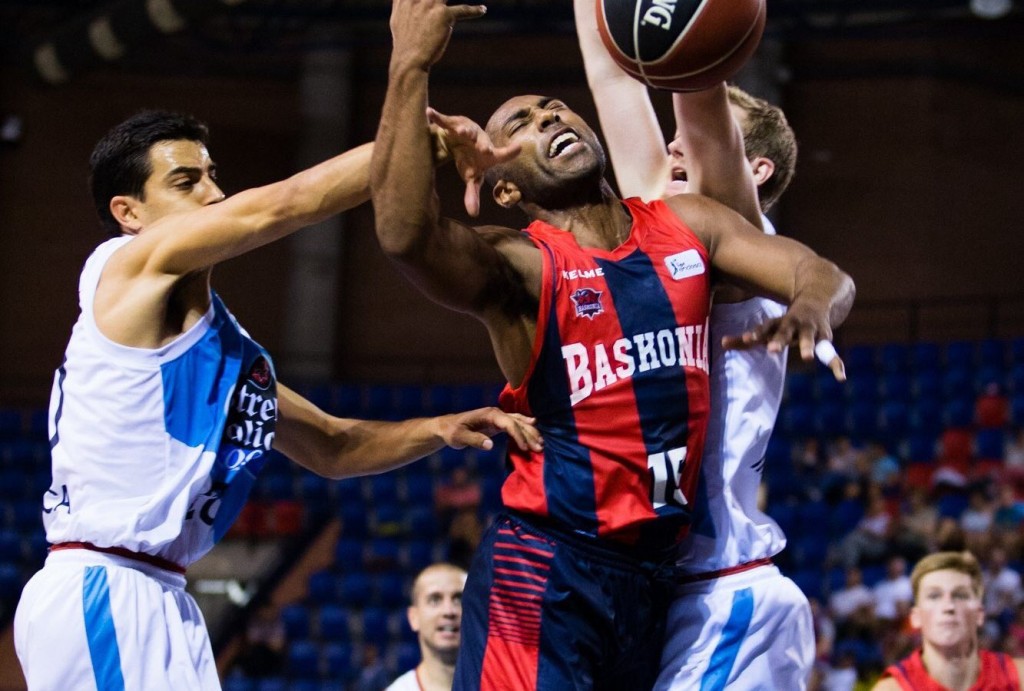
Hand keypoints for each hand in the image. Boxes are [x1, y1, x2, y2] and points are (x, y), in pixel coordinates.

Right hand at [389, 0, 485, 70]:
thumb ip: (402, 5)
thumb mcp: (398, 19)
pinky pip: (463, 10)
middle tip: (444, 1)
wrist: (409, 60)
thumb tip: (403, 1)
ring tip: (478, 5)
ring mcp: (430, 4)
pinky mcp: (443, 15)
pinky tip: (483, 10)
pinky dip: (475, 10)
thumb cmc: (405, 43)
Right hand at [427, 107, 520, 215]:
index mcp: (488, 153)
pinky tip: (429, 113)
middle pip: (482, 141)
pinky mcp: (452, 124)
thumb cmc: (470, 160)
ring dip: (464, 131)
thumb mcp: (472, 177)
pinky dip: (437, 117)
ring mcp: (466, 130)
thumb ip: (473, 194)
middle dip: (482, 144)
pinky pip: (444, 121)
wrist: (460, 141)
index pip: (502, 154)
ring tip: (461, 132)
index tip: (518, 148)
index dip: (510, 152)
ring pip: (466, 130)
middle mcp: (479, 139)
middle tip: (485, 149)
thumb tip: (473, 214)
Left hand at [436, 407, 542, 451]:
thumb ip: (474, 440)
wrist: (447, 426)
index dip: (518, 435)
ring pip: (519, 422)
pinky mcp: (498, 423)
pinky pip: (516, 424)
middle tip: (540, 448)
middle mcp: (496, 413)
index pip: (508, 423)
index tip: (525, 448)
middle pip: (517, 422)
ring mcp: (498, 417)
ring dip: (531, 432)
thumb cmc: (451, 431)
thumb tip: (490, 445)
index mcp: (489, 414)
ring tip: (541, 443)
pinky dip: (526, 428)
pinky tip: (535, 429)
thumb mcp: (459, 437)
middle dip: (530, 434)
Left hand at [721, 309, 846, 380]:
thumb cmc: (786, 322)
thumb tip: (721, 343)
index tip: (747, 339)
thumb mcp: (768, 328)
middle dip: (779, 339)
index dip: (756, 333)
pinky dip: (837, 365)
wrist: (817, 297)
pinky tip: (841, 377)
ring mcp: (812, 330)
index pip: (765, 328)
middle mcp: (795, 324)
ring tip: (806, 358)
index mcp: (779, 323)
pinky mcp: (826, 338)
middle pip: (785, 331)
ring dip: (808, 346)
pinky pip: (832, 354)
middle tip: (772, 349)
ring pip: (810, 338)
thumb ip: (746, 340)